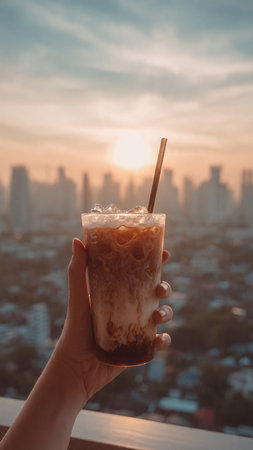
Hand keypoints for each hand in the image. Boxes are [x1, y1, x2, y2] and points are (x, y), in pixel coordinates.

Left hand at [55, 238, 172, 404]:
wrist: (75, 368)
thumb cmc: (74, 330)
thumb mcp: (77, 298)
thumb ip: (78, 271)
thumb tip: (77, 240)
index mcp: (117, 292)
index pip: (138, 273)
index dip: (154, 262)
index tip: (165, 253)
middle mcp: (129, 308)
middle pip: (154, 292)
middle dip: (164, 288)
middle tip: (160, 289)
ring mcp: (136, 327)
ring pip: (161, 315)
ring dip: (166, 312)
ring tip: (158, 316)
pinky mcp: (139, 347)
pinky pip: (158, 342)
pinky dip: (164, 340)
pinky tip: (160, 339)